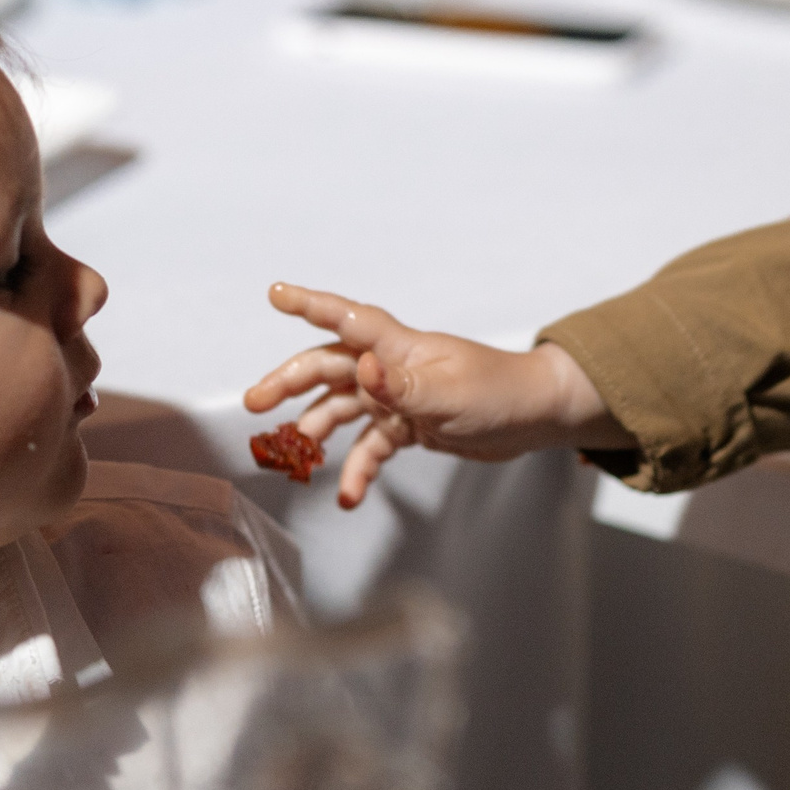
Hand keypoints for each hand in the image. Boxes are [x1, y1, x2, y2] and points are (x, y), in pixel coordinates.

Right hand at [243, 283, 628, 507]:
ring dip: (316, 430)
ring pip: (341, 409)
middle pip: (329, 367)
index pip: (347, 319)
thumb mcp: (449, 393)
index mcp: (400, 347)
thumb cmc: (499, 392)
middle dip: (289, 382)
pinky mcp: (407, 426)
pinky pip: (370, 447)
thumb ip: (401, 386)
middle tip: (255, 404)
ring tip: (291, 457)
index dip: (310, 304)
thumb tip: (362, 370)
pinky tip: (350, 496)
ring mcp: (397, 397)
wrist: (534, 418)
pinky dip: (357, 470)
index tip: (275, 293)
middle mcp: (391, 367)